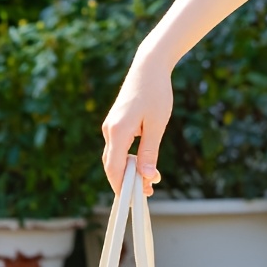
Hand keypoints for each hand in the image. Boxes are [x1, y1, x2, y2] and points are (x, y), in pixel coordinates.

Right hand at [101, 52, 174, 196]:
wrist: (149, 67)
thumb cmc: (156, 93)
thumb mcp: (157, 124)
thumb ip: (150, 151)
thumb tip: (146, 175)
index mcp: (118, 131)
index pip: (114, 167)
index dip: (122, 186)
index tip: (134, 199)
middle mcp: (109, 130)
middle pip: (111, 165)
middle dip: (126, 181)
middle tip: (146, 193)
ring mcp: (110, 126)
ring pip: (114, 156)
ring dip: (127, 171)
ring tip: (148, 182)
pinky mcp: (116, 123)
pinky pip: (118, 147)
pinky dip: (127, 159)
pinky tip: (141, 164)